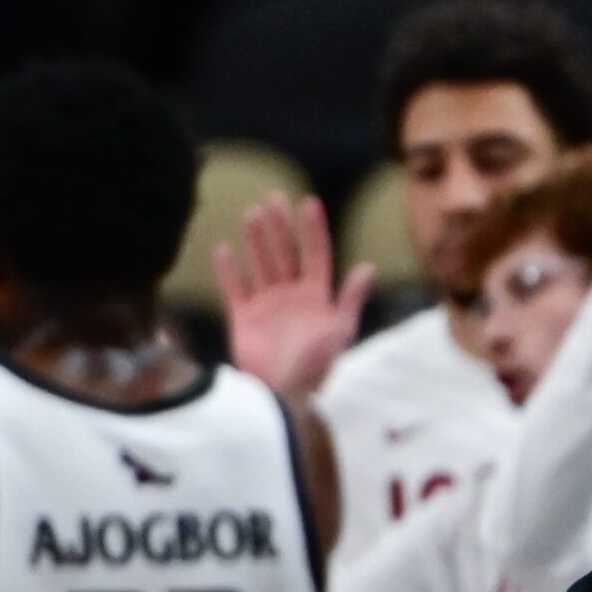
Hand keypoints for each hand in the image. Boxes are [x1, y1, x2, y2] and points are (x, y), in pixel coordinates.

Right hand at [217, 193, 374, 394]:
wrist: (282, 394)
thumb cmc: (316, 367)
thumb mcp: (340, 332)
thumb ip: (351, 299)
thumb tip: (369, 267)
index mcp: (317, 297)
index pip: (317, 254)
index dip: (314, 229)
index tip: (308, 201)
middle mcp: (292, 296)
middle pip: (286, 253)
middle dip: (281, 226)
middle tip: (273, 197)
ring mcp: (267, 305)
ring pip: (261, 264)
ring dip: (257, 240)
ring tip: (252, 212)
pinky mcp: (243, 317)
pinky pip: (234, 288)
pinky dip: (228, 270)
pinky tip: (223, 248)